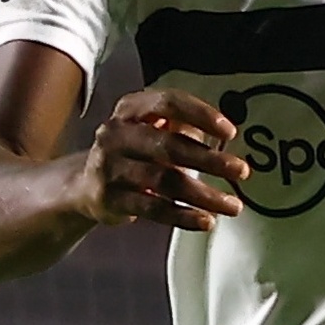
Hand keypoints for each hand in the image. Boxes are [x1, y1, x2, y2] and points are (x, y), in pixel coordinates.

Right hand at [80, 85, 248, 233]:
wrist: (83, 184)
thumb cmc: (130, 152)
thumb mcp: (151, 130)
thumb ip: (182, 128)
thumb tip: (225, 137)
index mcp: (130, 110)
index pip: (168, 103)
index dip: (201, 115)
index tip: (229, 131)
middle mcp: (116, 134)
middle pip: (169, 145)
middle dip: (210, 160)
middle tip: (241, 171)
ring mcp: (110, 167)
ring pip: (164, 181)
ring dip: (204, 195)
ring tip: (232, 205)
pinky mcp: (110, 198)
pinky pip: (153, 209)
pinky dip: (183, 216)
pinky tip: (205, 221)